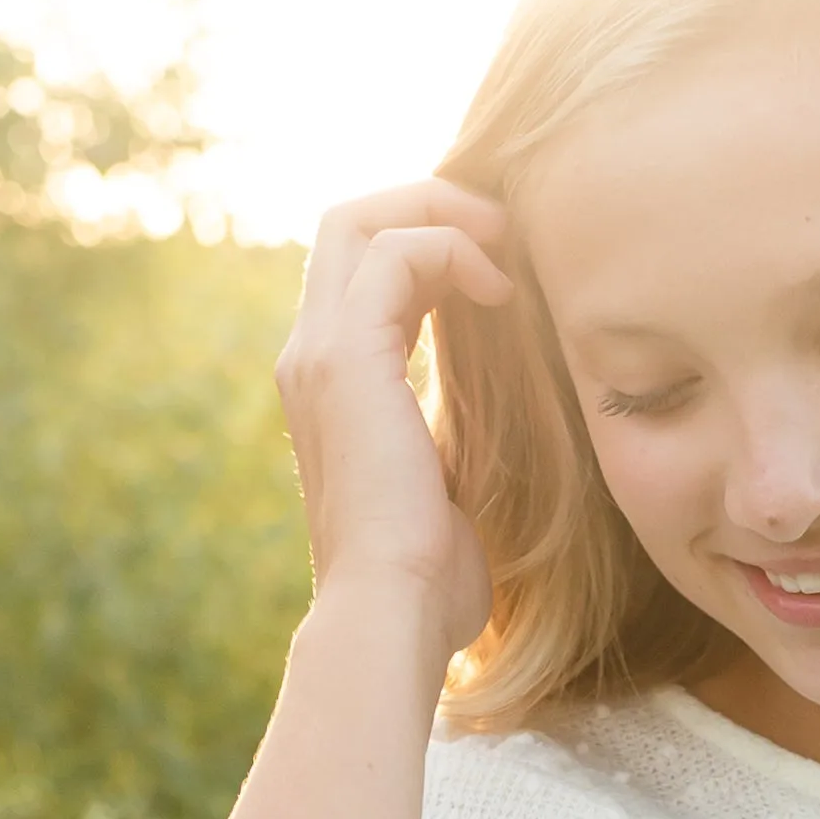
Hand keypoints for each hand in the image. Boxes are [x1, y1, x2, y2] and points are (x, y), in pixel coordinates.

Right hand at [275, 178, 513, 645]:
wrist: (393, 615)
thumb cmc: (431, 581)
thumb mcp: (445, 487)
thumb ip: (449, 433)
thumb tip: (501, 421)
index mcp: (329, 385)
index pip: (358, 267)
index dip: (426, 239)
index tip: (497, 264)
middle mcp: (310, 357)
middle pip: (349, 221)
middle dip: (430, 203)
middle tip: (506, 229)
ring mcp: (320, 353)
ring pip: (363, 219)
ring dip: (445, 213)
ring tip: (509, 243)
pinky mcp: (347, 357)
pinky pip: (396, 253)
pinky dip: (453, 249)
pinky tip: (501, 290)